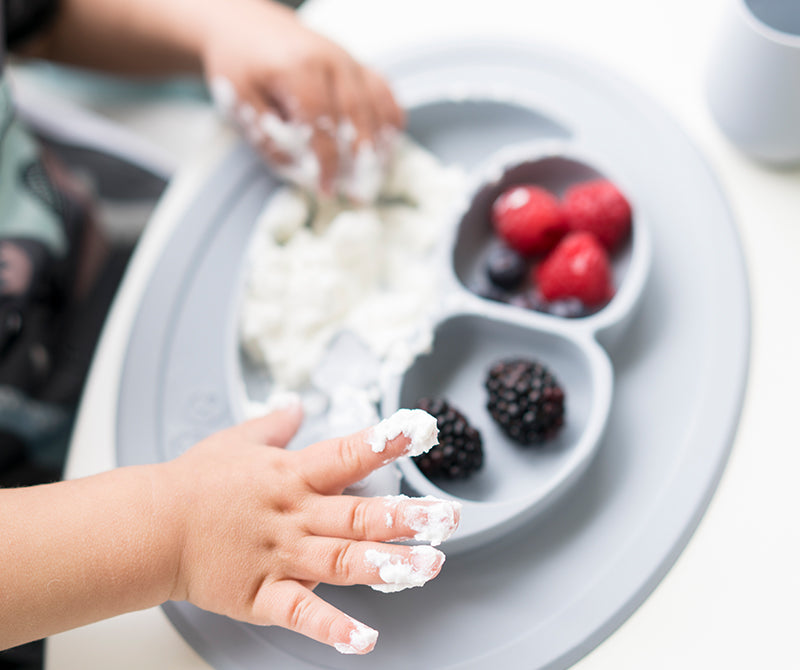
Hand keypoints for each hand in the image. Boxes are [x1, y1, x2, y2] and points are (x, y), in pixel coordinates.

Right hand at [157, 403, 458, 654]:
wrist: (151, 526)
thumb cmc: (196, 482)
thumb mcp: (237, 441)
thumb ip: (274, 424)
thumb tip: (297, 404)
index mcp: (290, 474)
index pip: (346, 453)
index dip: (385, 442)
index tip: (422, 430)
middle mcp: (293, 514)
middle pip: (357, 515)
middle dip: (406, 516)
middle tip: (446, 517)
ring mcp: (280, 556)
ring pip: (341, 562)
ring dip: (387, 566)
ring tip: (428, 567)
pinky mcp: (262, 594)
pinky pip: (301, 613)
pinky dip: (332, 627)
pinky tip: (364, 639)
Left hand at [202, 0, 403, 200]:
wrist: (246, 24)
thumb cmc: (240, 66)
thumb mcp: (240, 102)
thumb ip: (269, 138)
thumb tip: (301, 172)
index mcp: (297, 68)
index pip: (320, 125)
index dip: (326, 163)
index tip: (326, 190)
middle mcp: (329, 59)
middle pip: (356, 117)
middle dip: (360, 163)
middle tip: (361, 196)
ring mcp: (347, 58)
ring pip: (376, 106)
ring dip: (380, 147)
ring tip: (377, 179)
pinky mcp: (356, 61)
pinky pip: (384, 91)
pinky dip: (391, 118)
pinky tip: (389, 145)